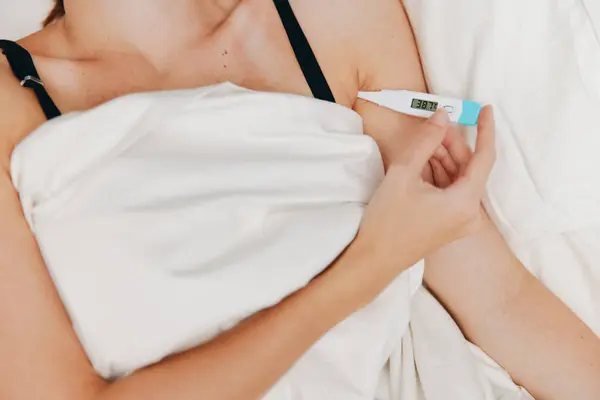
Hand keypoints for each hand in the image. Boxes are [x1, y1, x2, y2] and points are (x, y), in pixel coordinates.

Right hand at [355, 106, 495, 271]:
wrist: (374, 259)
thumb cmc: (387, 220)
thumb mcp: (404, 174)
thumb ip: (426, 141)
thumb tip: (442, 116)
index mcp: (465, 202)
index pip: (485, 158)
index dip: (486, 130)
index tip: (486, 109)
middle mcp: (470, 214)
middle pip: (469, 168)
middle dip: (453, 144)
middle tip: (437, 123)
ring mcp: (461, 222)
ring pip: (459, 180)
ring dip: (444, 158)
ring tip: (425, 142)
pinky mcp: (450, 225)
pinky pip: (452, 192)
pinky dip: (441, 175)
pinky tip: (425, 161)